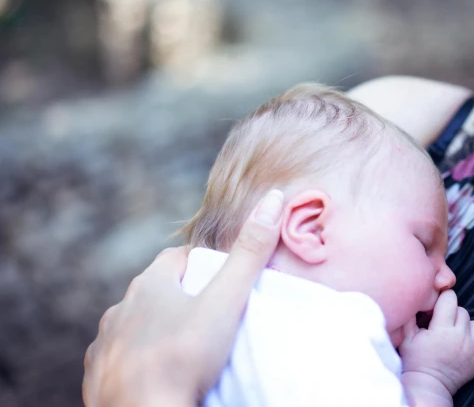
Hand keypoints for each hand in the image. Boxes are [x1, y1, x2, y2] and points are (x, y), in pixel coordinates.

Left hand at [82, 190, 284, 406]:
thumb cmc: (184, 357)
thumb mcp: (226, 301)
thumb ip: (250, 253)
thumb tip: (274, 198)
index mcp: (149, 286)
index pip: (177, 259)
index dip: (201, 264)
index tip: (222, 278)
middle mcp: (120, 310)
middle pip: (155, 293)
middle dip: (179, 298)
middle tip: (210, 314)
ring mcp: (105, 345)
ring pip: (134, 327)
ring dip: (155, 330)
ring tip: (185, 347)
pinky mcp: (97, 377)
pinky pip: (117, 360)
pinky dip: (136, 362)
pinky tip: (155, 374)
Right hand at [399, 290, 473, 397]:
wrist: (428, 386)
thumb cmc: (415, 362)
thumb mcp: (407, 338)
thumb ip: (411, 317)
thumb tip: (417, 300)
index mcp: (442, 329)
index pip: (450, 299)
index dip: (443, 299)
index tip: (438, 307)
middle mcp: (461, 336)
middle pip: (463, 311)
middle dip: (453, 314)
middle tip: (443, 324)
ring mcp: (472, 349)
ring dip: (467, 326)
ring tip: (456, 334)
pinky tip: (462, 347)